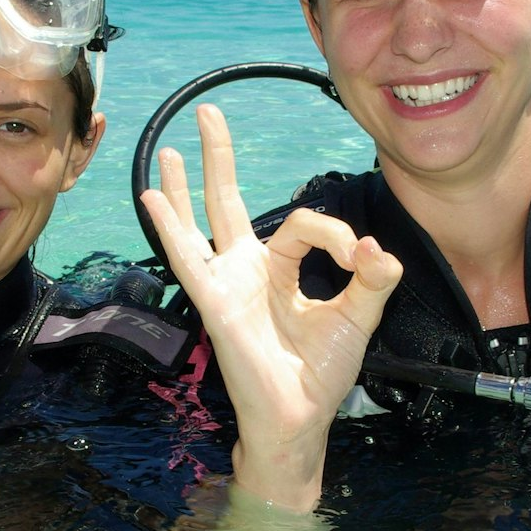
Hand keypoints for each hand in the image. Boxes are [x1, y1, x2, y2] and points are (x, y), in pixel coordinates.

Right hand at [139, 104, 401, 510]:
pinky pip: (188, 258)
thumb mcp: (358, 318)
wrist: (299, 419)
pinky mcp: (215, 302)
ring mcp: (226, 284)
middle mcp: (246, 270)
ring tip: (169, 144)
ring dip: (185, 183)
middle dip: (218, 157)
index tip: (362, 261)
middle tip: (208, 112)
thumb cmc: (320, 373)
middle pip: (228, 201)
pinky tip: (152, 197)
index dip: (338, 234)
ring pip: (201, 222)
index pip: (305, 225)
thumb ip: (373, 280)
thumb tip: (378, 248)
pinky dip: (170, 226)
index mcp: (279, 269)